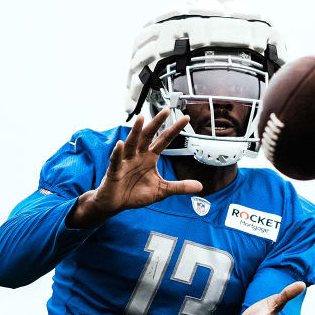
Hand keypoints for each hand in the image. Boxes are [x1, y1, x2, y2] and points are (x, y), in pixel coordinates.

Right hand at [67, 109, 202, 228]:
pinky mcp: (114, 171)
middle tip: (166, 110)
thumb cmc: (135, 194)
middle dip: (156, 123)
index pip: (164, 140)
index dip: (174, 129)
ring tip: (141, 119)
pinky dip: (117, 153)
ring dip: (135, 132)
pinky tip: (120, 144)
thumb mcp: (161, 191)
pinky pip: (116, 160)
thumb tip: (200, 186)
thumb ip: (179, 187)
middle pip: (148, 136)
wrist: (116, 204)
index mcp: (149, 158)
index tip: (186, 118)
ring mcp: (125, 162)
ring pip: (131, 144)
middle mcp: (138, 156)